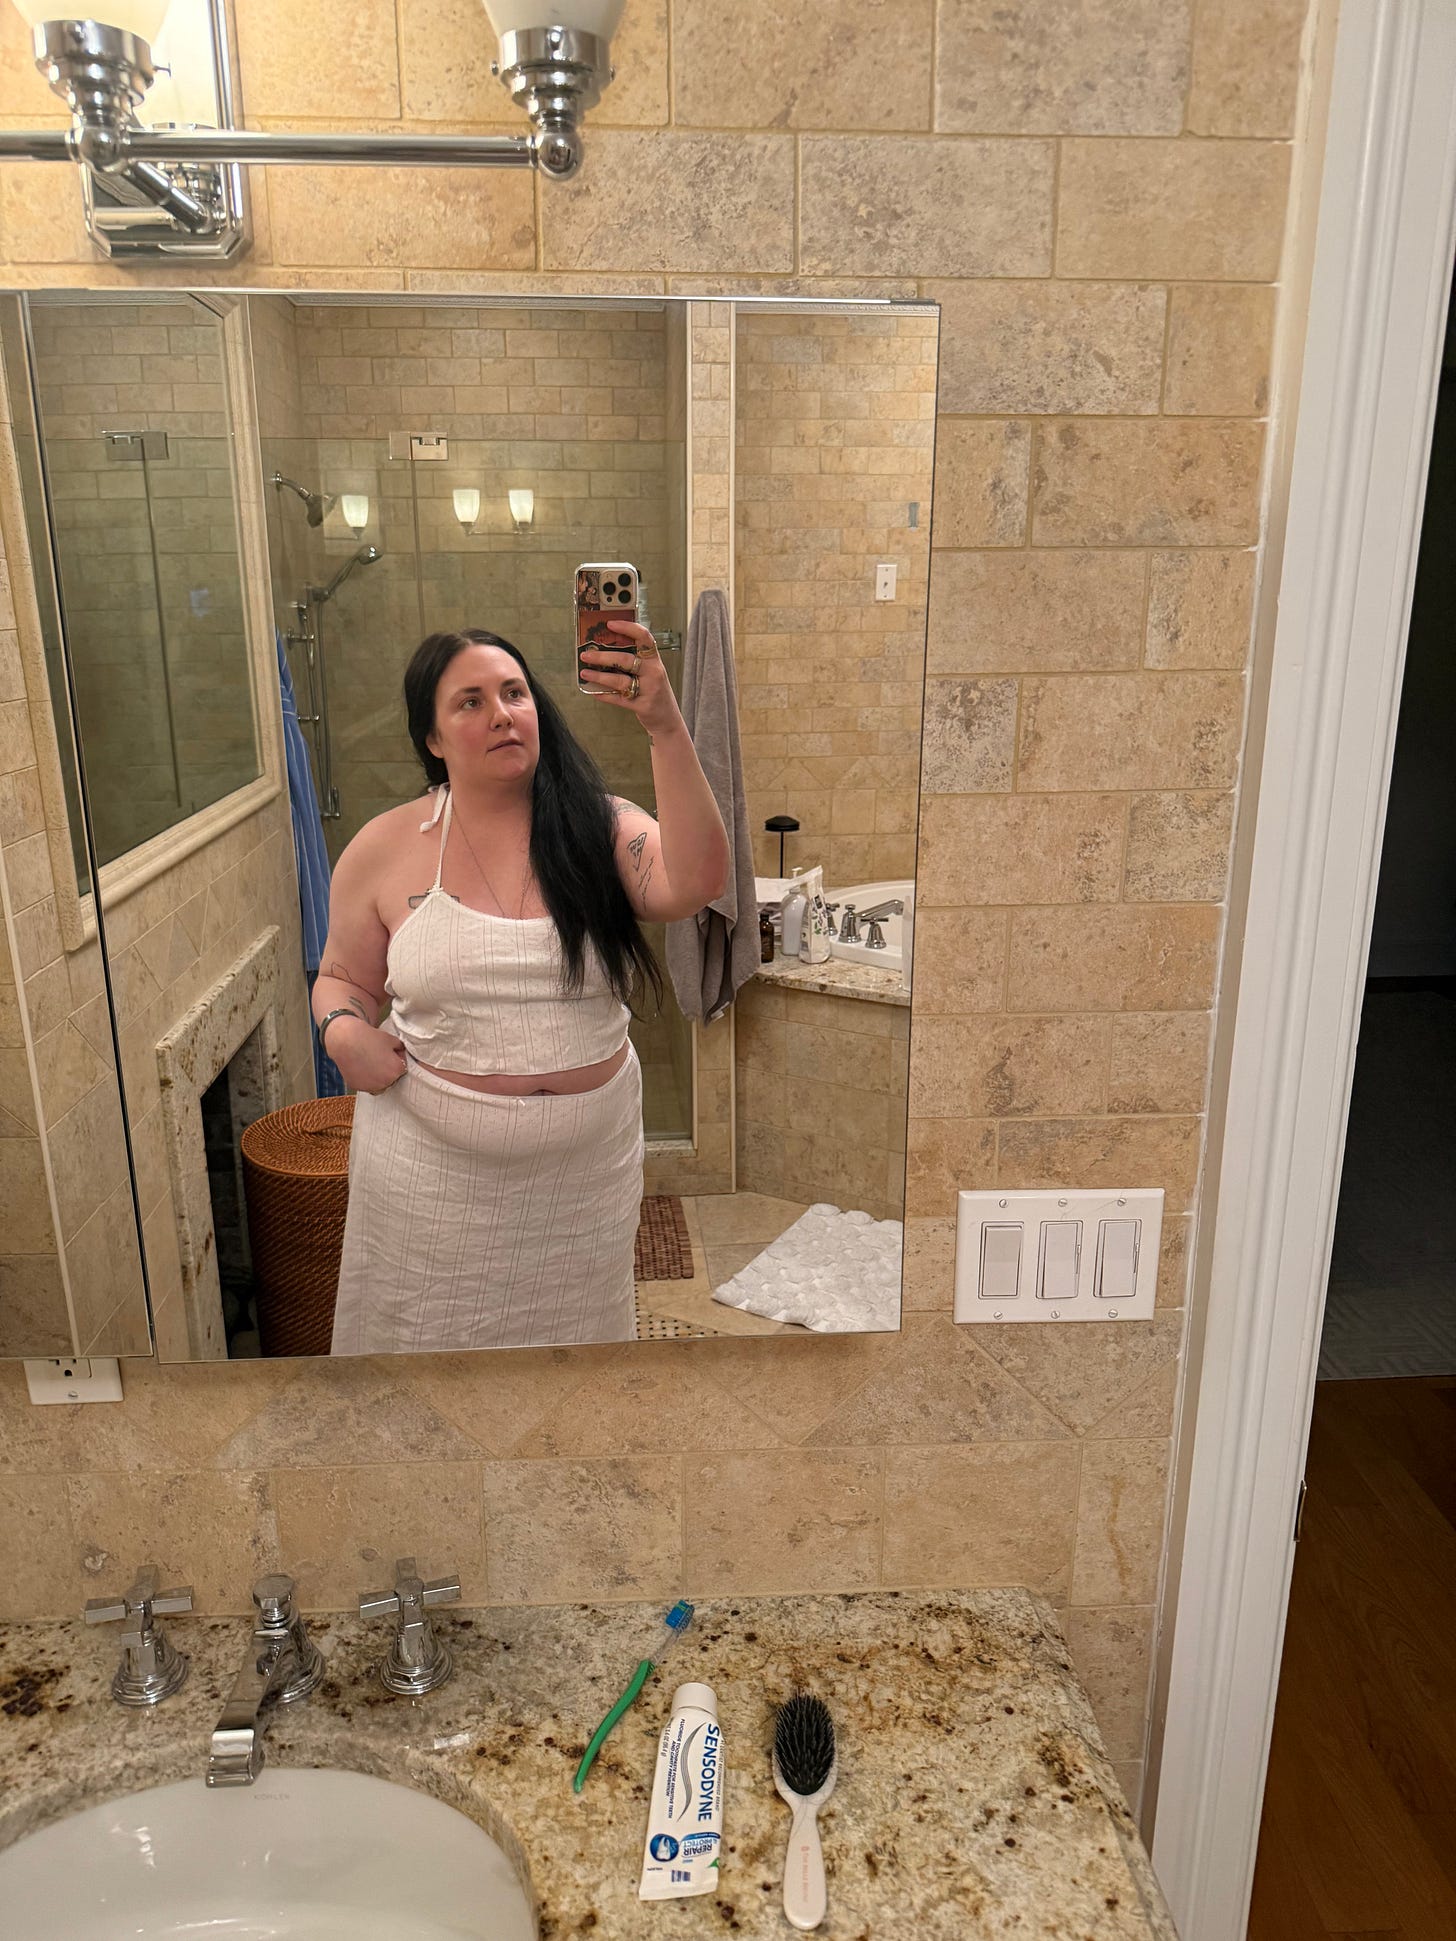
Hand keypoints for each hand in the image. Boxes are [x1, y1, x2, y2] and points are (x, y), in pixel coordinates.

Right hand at [324, 1015, 406, 1094]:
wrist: (345, 1040)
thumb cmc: (368, 1038)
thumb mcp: (391, 1039)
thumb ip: (400, 1048)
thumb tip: (400, 1052)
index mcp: (396, 1071)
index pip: (402, 1068)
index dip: (396, 1059)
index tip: (391, 1053)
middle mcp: (385, 1082)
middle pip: (391, 1078)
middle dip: (388, 1069)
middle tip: (380, 1057)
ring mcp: (371, 1086)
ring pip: (379, 1084)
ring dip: (378, 1077)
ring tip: (371, 1063)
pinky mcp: (357, 1087)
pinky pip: (366, 1085)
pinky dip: (366, 1079)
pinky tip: (362, 1067)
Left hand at [578, 620, 683, 738]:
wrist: (668, 719)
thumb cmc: (654, 691)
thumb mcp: (650, 672)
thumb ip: (633, 660)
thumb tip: (604, 649)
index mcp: (655, 660)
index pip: (644, 637)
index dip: (627, 628)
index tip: (610, 624)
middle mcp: (654, 672)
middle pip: (626, 660)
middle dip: (603, 656)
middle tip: (585, 654)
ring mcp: (649, 690)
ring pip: (620, 680)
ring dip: (599, 676)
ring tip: (584, 672)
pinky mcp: (642, 706)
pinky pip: (618, 699)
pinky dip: (604, 695)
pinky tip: (593, 691)